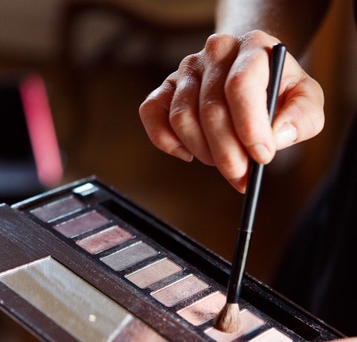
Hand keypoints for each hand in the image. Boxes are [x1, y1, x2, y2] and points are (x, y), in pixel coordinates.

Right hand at [139, 30, 323, 191]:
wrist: (254, 73)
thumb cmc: (280, 90)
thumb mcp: (306, 100)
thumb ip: (302, 117)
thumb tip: (277, 136)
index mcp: (253, 48)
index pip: (241, 86)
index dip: (249, 127)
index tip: (262, 157)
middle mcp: (216, 52)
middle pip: (211, 110)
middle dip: (228, 153)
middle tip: (242, 178)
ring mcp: (187, 69)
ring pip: (183, 119)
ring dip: (204, 152)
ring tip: (225, 161)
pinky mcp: (167, 88)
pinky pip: (152, 114)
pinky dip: (166, 141)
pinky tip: (188, 154)